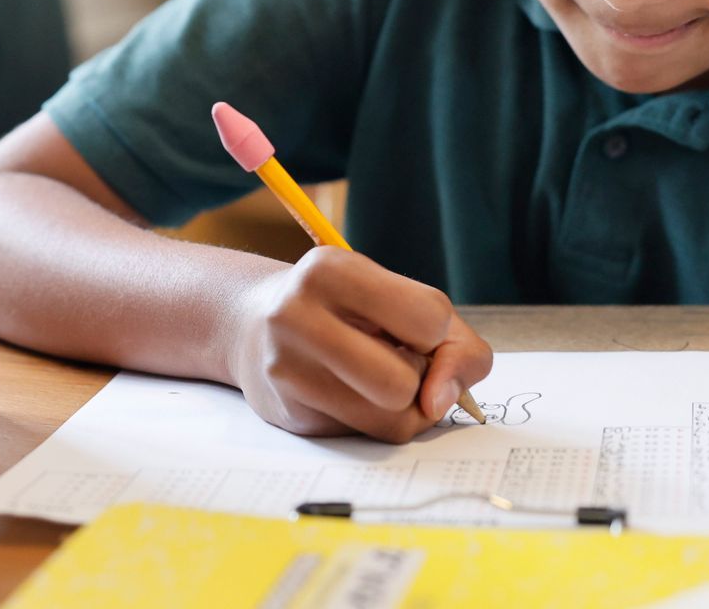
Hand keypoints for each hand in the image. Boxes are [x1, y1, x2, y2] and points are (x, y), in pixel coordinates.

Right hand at [224, 246, 493, 443]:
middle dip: (417, 380)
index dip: (437, 334)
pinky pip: (366, 437)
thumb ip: (454, 343)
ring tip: (377, 380)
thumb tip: (442, 401)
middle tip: (396, 360)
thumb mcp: (400, 299)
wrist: (254, 324)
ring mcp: (285, 369)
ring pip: (388, 419)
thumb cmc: (347, 310)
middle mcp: (297, 315)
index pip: (429, 317)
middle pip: (403, 382)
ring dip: (402, 408)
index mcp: (332, 270)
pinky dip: (374, 421)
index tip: (414, 330)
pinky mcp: (287, 413)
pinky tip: (349, 394)